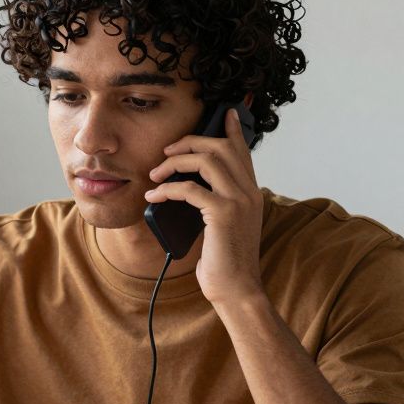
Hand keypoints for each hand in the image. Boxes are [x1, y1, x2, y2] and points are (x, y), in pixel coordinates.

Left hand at [143, 107, 264, 305]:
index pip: (242, 151)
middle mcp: (249, 192)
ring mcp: (238, 201)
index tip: (223, 113)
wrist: (237, 290)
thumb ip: (217, 202)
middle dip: (189, 142)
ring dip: (174, 162)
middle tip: (166, 152)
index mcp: (251, 192)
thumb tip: (189, 186)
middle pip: (220, 147)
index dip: (231, 129)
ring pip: (206, 160)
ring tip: (155, 174)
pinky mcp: (222, 214)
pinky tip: (153, 196)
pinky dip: (166, 189)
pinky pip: (190, 189)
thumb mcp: (223, 226)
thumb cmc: (225, 261)